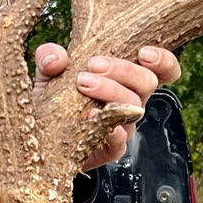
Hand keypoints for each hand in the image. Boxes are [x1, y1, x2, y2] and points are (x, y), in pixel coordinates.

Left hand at [33, 43, 180, 170]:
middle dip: (123, 70)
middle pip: (147, 82)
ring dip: (111, 93)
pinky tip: (91, 117)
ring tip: (82, 84)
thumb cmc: (52, 97)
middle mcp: (130, 101)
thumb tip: (56, 58)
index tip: (144, 52)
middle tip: (93, 65)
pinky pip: (120, 144)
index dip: (163, 61)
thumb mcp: (47, 70)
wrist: (39, 135)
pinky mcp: (109, 149)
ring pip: (134, 109)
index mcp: (124, 78)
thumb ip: (49, 57)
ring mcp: (122, 126)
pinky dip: (110, 131)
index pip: (161, 70)